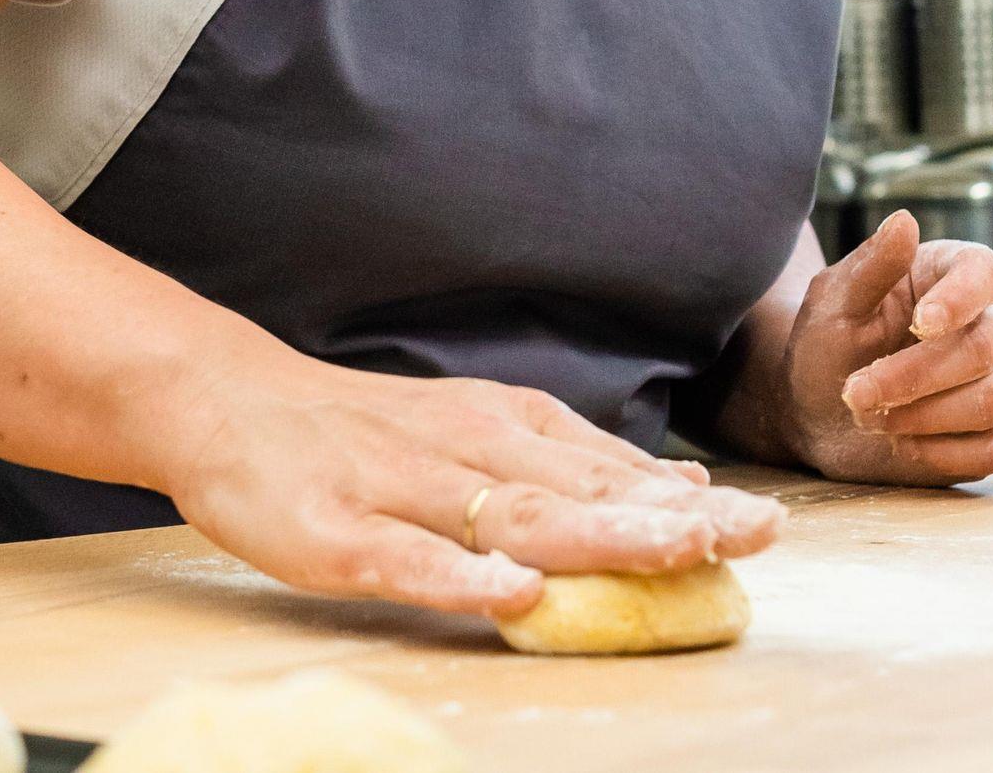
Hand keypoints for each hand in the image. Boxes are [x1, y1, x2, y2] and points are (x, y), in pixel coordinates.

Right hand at [164, 355, 784, 618]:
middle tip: (751, 537)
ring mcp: (397, 488)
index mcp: (500, 427)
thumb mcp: (477, 427)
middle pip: (577, 490)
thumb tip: (685, 487)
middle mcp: (461, 447)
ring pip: (507, 515)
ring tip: (670, 552)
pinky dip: (460, 574)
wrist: (227, 400)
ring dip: (595, 534)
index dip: (686, 501)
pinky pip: (403, 558)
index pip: (607, 469)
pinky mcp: (335, 531)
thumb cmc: (360, 429)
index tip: (765, 525)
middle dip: (667, 518)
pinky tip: (510, 591)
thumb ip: (572, 462)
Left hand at [778, 210, 992, 485]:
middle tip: (855, 394)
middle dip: (916, 376)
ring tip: (870, 417)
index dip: (961, 297)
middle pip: (987, 346)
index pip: (985, 272)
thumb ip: (869, 265)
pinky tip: (901, 443)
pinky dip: (942, 452)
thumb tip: (904, 221)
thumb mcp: (832, 304)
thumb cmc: (827, 346)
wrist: (817, 413)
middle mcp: (992, 320)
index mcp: (952, 272)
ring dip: (926, 415)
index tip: (921, 323)